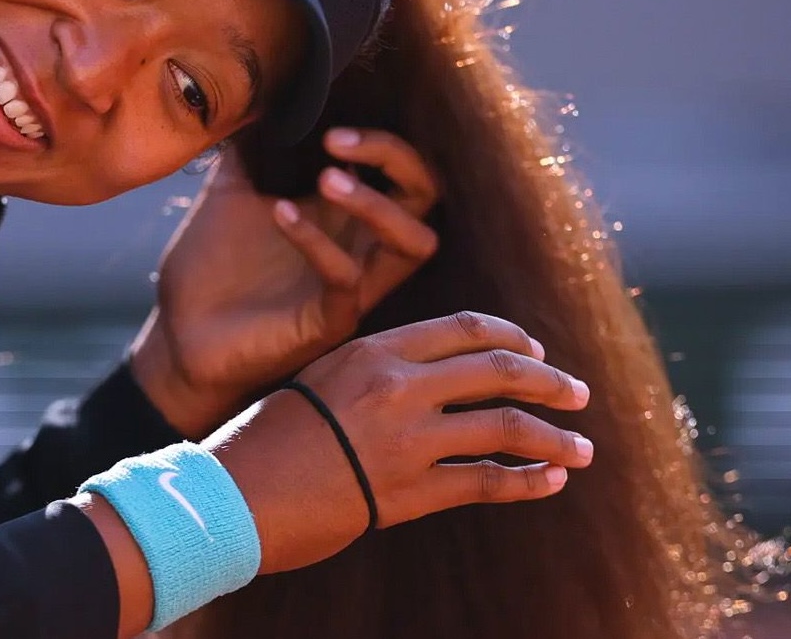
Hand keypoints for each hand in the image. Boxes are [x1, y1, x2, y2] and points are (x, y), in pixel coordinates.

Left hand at [130, 128, 438, 435]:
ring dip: (378, 205)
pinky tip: (278, 213)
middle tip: (337, 143)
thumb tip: (250, 95)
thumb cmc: (210, 270)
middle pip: (427, 196)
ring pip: (415, 244)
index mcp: (342, 215)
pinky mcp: (327, 323)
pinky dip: (319, 241)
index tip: (328, 126)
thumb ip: (247, 149)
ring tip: (328, 179)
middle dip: (395, 158)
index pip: (404, 169)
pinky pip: (349, 280)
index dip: (382, 140)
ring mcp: (350, 288)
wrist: (179, 338)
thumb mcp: (228, 193)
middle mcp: (358, 246)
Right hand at [207, 312, 592, 573]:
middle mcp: (399, 386)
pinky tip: (551, 482)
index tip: (535, 348)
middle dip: (549, 380)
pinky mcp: (409, 492)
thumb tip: (432, 375)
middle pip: (497, 370)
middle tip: (579, 393)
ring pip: (505, 427)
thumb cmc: (271, 432)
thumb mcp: (324, 376)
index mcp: (376, 349)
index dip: (511, 336)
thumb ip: (378, 368)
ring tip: (583, 448)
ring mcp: (408, 439)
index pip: (464, 328)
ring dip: (554, 437)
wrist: (237, 491)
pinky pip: (485, 484)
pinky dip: (526, 482)